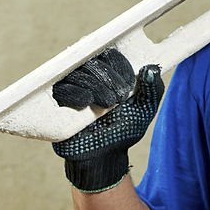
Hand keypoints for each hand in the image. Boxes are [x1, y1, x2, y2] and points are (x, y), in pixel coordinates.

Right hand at [51, 50, 164, 191]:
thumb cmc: (125, 129)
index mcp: (109, 72)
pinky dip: (73, 93)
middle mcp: (89, 76)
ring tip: (108, 104)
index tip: (128, 84)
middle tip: (119, 97)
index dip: (118, 63)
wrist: (105, 155)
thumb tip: (151, 68)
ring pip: (76, 72)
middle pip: (91, 60)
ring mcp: (71, 88)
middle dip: (108, 76)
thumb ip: (153, 88)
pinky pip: (60, 90)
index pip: (109, 54)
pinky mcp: (56, 103)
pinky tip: (86, 102)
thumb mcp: (145, 109)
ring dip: (94, 85)